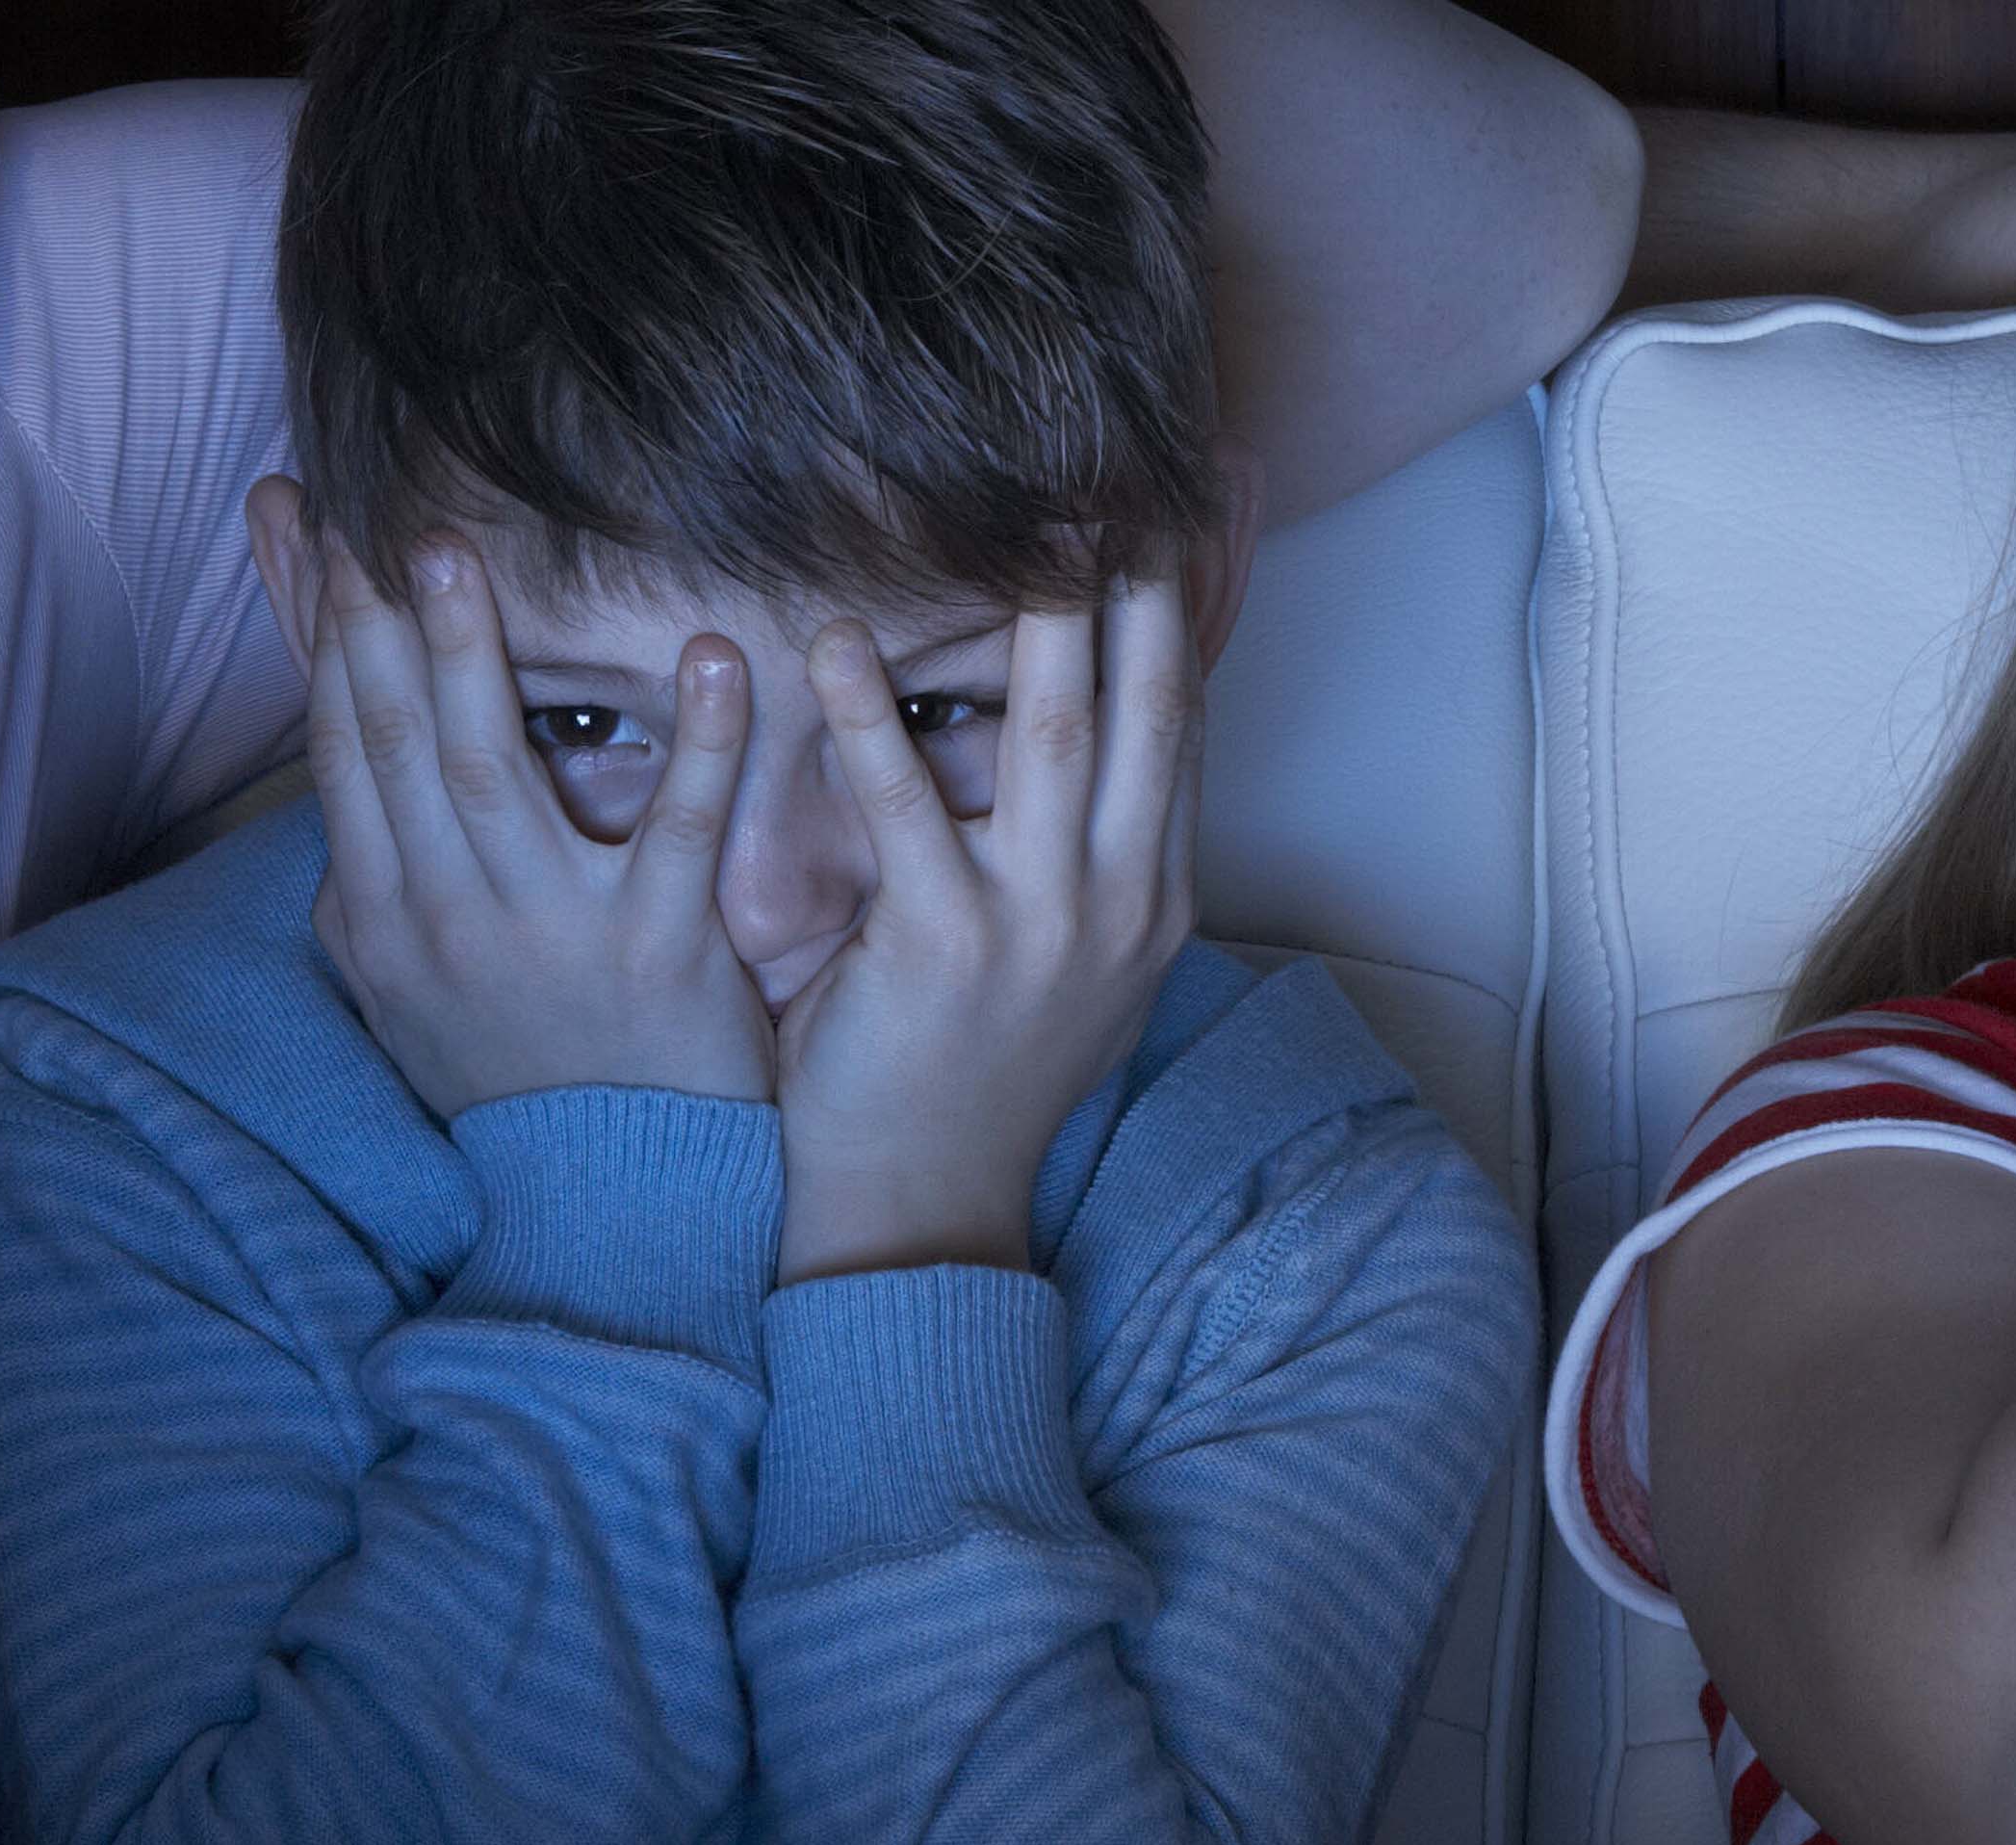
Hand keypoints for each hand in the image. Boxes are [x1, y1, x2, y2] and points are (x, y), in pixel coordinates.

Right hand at [304, 534, 769, 1117]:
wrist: (610, 1199)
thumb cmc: (519, 1080)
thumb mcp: (409, 1000)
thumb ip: (368, 905)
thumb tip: (332, 820)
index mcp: (386, 914)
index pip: (342, 750)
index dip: (325, 638)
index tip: (319, 537)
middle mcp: (446, 915)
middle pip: (397, 742)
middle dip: (379, 625)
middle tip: (383, 522)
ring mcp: (547, 933)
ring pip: (493, 769)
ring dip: (477, 657)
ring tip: (464, 558)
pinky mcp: (657, 955)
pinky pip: (679, 830)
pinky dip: (698, 741)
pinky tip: (717, 659)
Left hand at [769, 568, 1200, 1285]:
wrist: (922, 1200)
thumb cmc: (980, 1068)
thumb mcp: (1078, 963)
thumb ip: (1096, 854)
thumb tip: (1101, 747)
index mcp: (1155, 896)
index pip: (1185, 723)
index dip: (1184, 612)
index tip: (1171, 516)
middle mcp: (1120, 900)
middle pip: (1146, 701)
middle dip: (1134, 579)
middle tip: (1109, 472)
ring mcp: (1043, 923)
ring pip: (1053, 728)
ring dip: (1036, 610)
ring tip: (1013, 514)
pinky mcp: (944, 944)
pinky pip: (903, 800)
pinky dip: (866, 710)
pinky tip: (830, 636)